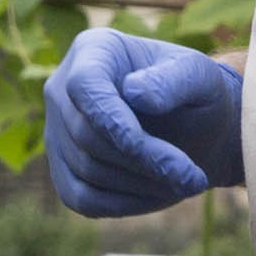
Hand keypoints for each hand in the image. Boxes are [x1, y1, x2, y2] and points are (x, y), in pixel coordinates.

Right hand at [43, 25, 245, 215]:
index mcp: (93, 50)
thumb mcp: (198, 76)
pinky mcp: (63, 170)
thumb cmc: (194, 93)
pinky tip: (160, 196)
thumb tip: (134, 93)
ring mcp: (57, 131)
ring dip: (140, 184)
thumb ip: (173, 80)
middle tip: (192, 178)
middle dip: (143, 160)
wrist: (194, 126)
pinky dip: (123, 204)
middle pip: (87, 134)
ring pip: (86, 169)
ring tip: (186, 183)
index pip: (84, 86)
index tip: (147, 145)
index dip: (111, 119)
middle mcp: (62, 88)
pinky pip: (81, 198)